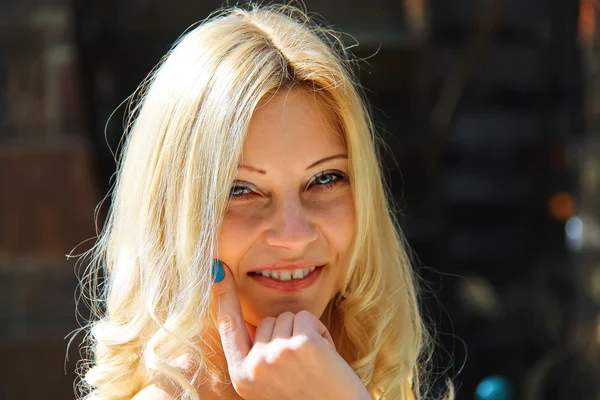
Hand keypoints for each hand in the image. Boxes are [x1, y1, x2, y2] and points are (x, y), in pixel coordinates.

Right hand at [213, 262, 370, 399]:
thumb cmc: (311, 397)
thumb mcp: (272, 381)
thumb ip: (259, 353)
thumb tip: (256, 319)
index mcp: (242, 377)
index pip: (229, 327)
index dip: (224, 297)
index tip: (217, 269)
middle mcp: (254, 367)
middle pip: (268, 319)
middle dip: (288, 332)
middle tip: (303, 365)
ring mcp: (276, 355)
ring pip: (289, 316)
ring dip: (306, 332)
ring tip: (315, 364)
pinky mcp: (301, 345)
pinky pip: (308, 318)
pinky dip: (321, 332)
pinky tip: (326, 359)